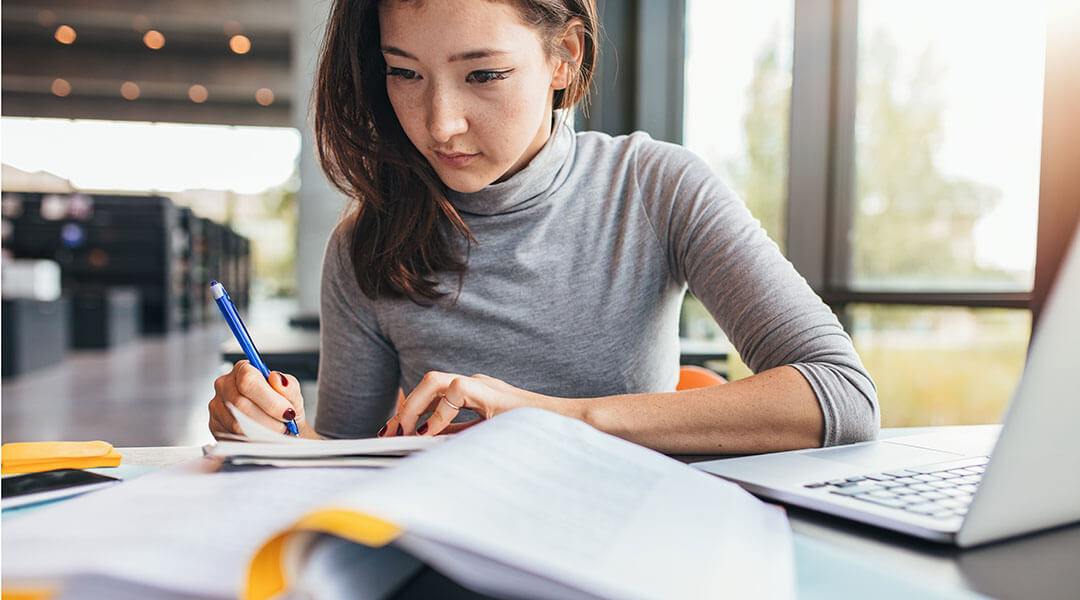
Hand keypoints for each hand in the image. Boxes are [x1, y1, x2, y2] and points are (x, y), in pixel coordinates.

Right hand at [208, 360, 313, 439]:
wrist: (279, 428)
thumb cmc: (283, 408)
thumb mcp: (292, 395)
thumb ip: (289, 386)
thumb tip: (277, 379)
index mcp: (244, 370)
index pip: (248, 379)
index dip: (269, 399)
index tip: (287, 411)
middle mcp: (226, 385)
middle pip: (241, 403)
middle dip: (268, 419)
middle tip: (283, 425)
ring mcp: (217, 405)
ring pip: (236, 423)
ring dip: (261, 431)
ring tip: (275, 430)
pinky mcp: (215, 425)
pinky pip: (232, 436)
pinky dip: (252, 440)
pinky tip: (263, 436)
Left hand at [381, 372, 559, 436]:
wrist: (566, 428)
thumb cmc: (531, 436)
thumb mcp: (486, 437)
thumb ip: (459, 437)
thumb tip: (426, 446)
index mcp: (474, 395)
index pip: (433, 396)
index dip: (409, 412)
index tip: (391, 433)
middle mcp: (476, 385)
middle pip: (429, 383)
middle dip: (405, 408)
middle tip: (390, 434)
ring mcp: (484, 385)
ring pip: (436, 381)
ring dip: (415, 406)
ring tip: (404, 431)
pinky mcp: (490, 391)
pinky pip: (455, 391)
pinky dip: (439, 414)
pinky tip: (433, 434)